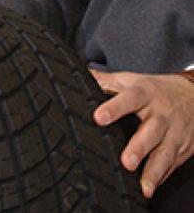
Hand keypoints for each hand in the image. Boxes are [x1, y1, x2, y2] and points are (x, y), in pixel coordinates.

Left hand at [91, 69, 193, 198]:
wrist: (193, 95)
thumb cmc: (155, 89)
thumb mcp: (131, 80)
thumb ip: (106, 81)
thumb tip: (81, 76)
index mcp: (145, 93)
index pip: (129, 99)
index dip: (114, 108)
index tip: (99, 117)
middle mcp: (162, 114)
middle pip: (151, 131)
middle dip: (139, 148)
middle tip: (127, 162)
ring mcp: (175, 133)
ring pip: (165, 153)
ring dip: (154, 171)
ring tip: (144, 187)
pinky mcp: (183, 149)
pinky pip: (172, 165)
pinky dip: (162, 177)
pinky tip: (150, 188)